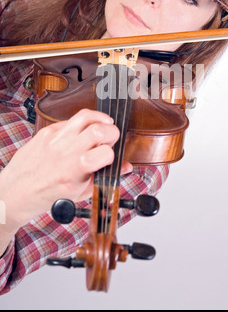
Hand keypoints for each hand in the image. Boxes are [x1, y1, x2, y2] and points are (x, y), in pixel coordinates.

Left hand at [0, 109, 130, 227]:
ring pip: (85, 117)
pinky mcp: (46, 131)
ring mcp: (55, 139)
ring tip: (103, 126)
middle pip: (98, 130)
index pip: (105, 152)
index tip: (110, 156)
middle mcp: (65, 153)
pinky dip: (81, 124)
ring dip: (100, 119)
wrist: (16, 191)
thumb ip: (105, 178)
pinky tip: (82, 132)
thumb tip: (126, 167)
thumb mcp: (80, 193)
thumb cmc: (47, 195)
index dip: (113, 154)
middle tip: (110, 138)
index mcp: (75, 172)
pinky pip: (70, 120)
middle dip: (111, 132)